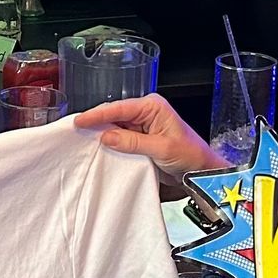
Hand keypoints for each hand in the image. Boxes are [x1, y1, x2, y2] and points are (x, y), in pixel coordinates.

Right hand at [76, 95, 223, 179]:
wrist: (202, 171)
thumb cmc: (191, 154)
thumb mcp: (162, 148)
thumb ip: (133, 142)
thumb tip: (106, 136)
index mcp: (153, 106)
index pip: (119, 108)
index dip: (97, 115)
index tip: (80, 122)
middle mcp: (146, 112)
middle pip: (114, 115)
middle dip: (96, 123)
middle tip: (75, 132)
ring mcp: (142, 126)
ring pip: (114, 127)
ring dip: (101, 134)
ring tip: (82, 140)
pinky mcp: (140, 139)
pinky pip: (120, 139)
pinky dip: (109, 144)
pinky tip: (98, 149)